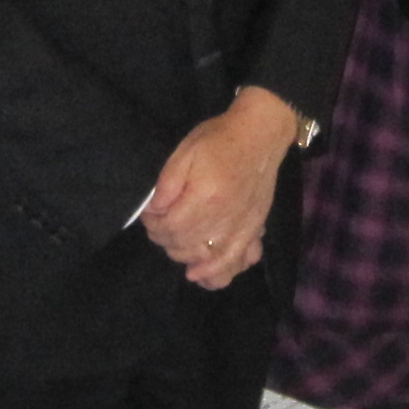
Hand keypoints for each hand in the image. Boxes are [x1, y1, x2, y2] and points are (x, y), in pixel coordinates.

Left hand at [140, 86, 300, 285]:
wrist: (259, 135)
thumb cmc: (219, 140)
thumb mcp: (184, 153)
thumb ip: (166, 185)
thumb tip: (153, 211)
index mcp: (204, 199)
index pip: (169, 228)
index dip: (153, 225)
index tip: (150, 214)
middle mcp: (223, 220)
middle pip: (185, 247)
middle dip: (165, 239)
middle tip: (161, 224)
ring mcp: (242, 229)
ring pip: (208, 261)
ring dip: (186, 257)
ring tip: (178, 244)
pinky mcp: (253, 230)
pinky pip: (238, 262)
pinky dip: (219, 273)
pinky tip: (203, 273)